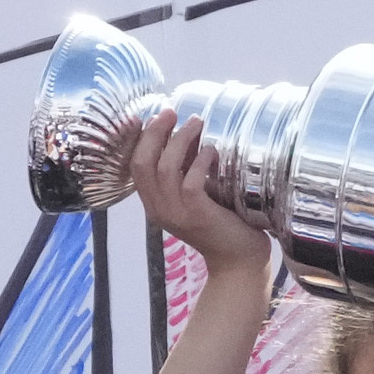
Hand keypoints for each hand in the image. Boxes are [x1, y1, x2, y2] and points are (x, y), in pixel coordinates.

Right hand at [124, 113, 271, 284]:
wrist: (238, 261)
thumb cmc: (221, 224)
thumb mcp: (195, 196)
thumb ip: (185, 171)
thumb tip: (188, 134)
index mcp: (154, 204)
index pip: (135, 166)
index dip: (141, 138)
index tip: (154, 115)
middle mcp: (158, 209)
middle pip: (142, 163)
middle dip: (155, 132)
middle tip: (172, 112)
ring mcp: (175, 213)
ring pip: (165, 168)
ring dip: (180, 140)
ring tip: (196, 123)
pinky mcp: (196, 215)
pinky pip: (189, 181)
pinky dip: (199, 161)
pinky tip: (211, 151)